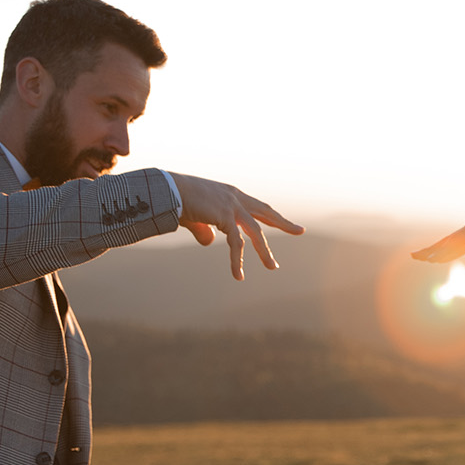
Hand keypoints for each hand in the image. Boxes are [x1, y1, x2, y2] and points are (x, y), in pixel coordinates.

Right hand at [171, 173, 302, 279]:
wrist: (164, 190)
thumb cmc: (176, 200)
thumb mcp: (195, 217)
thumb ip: (204, 230)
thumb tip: (209, 243)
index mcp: (230, 195)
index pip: (257, 206)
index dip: (270, 214)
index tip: (283, 221)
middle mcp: (235, 198)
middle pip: (265, 212)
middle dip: (283, 223)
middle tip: (299, 231)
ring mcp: (231, 206)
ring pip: (255, 232)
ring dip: (264, 251)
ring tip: (272, 267)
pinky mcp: (224, 216)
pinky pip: (235, 244)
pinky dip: (237, 261)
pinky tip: (238, 275)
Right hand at [412, 198, 464, 265]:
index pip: (459, 240)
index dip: (446, 249)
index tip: (432, 258)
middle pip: (448, 240)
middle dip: (432, 249)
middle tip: (414, 257)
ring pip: (450, 243)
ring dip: (435, 250)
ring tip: (418, 257)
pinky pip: (457, 246)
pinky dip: (446, 252)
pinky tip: (438, 259)